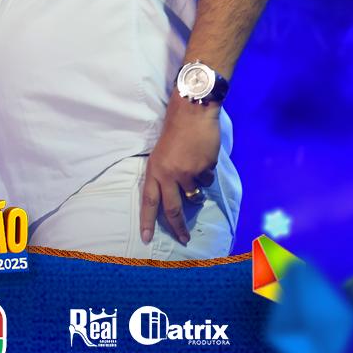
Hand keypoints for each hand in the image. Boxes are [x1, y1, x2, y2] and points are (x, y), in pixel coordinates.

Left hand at [140, 96, 219, 245]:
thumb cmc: (175, 131)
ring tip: (196, 168)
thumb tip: (177, 197)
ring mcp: (186, 173)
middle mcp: (168, 175)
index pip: (148, 201)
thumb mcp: (160, 154)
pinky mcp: (203, 169)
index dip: (147, 221)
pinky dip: (207, 173)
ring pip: (195, 195)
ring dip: (198, 190)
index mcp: (154, 170)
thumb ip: (164, 175)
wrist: (192, 112)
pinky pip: (207, 180)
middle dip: (178, 227)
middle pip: (172, 209)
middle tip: (184, 239)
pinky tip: (204, 156)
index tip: (145, 238)